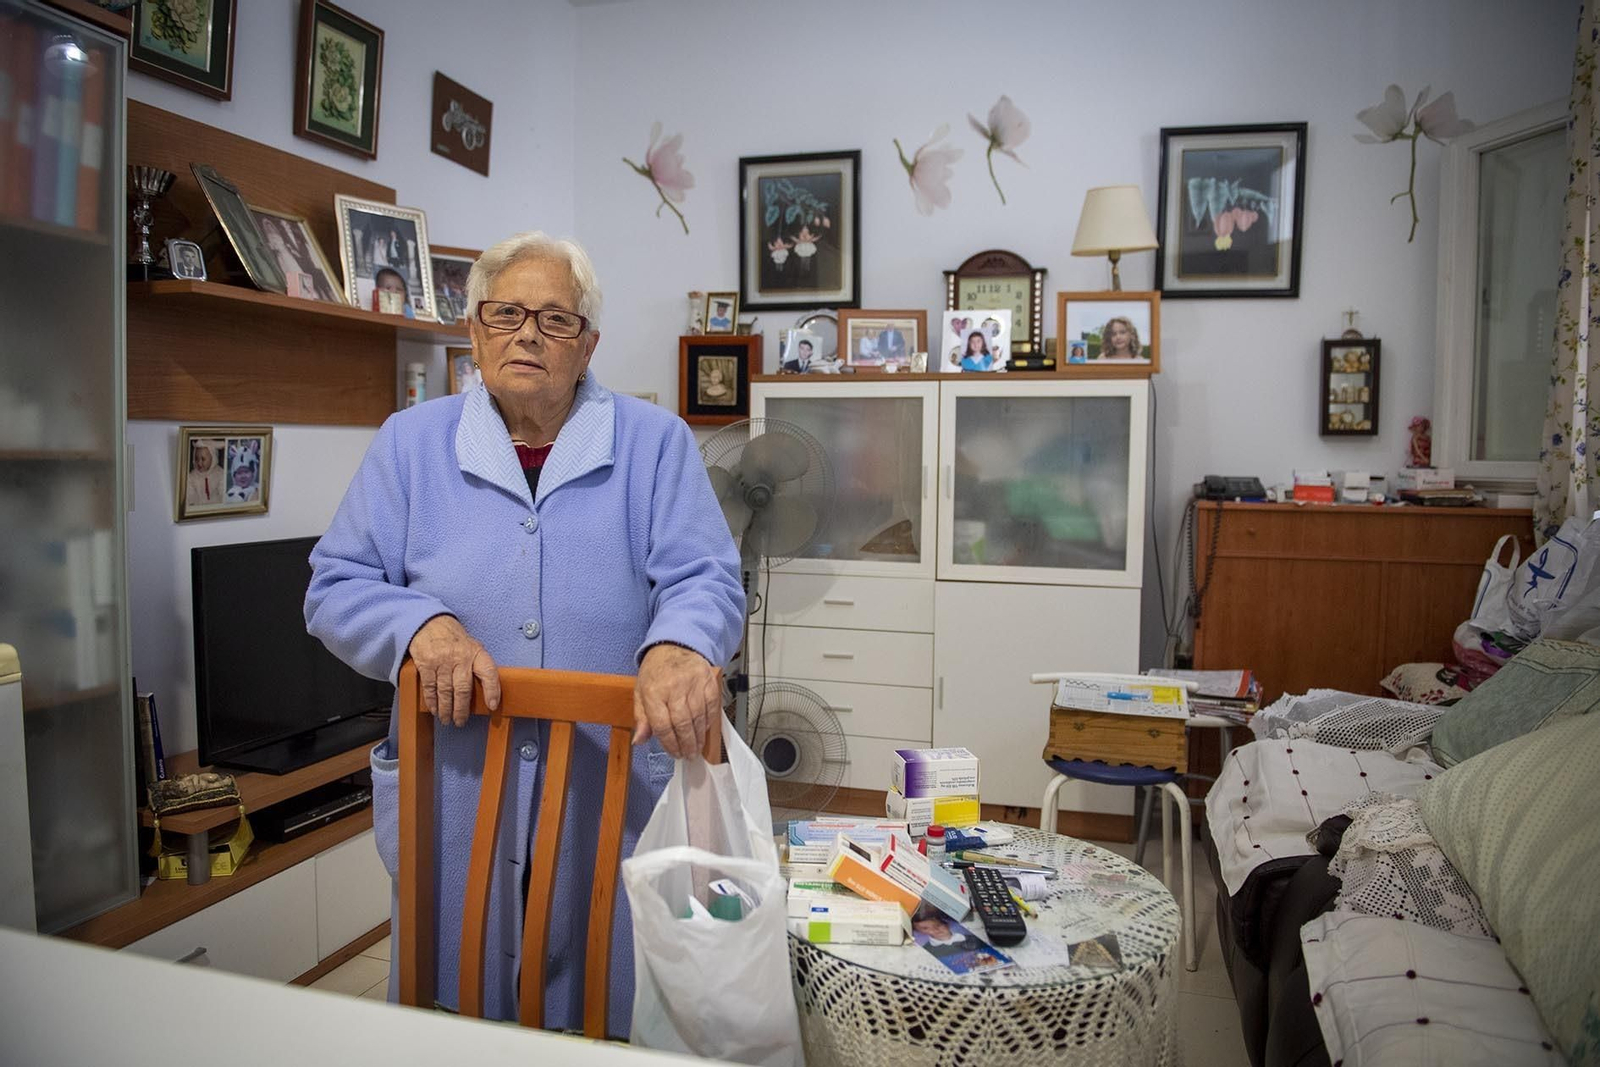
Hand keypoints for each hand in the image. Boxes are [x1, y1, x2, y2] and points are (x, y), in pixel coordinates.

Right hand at [407, 614, 499, 726]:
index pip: (488, 672)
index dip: (492, 690)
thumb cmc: (454, 638)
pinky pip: (430, 687)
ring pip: (446, 691)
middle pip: (463, 689)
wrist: (429, 623)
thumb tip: (486, 691)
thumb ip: (477, 665)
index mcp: (476, 652)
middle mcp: (460, 657)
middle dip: (462, 709)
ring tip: (447, 719)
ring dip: (446, 709)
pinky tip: (435, 709)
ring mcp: (442, 661)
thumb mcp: (472, 646)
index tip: (493, 705)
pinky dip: (432, 701)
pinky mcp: (426, 664)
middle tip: (461, 722)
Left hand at [634, 643, 721, 758]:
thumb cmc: (656, 671)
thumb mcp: (640, 692)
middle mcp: (674, 687)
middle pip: (682, 724)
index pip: (662, 725)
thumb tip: (639, 740)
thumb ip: (641, 717)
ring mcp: (693, 683)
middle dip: (686, 744)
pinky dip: (709, 721)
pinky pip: (711, 706)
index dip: (669, 744)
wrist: (674, 645)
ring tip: (696, 748)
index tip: (674, 753)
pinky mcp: (708, 680)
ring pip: (698, 717)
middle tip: (688, 755)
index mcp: (653, 691)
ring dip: (698, 737)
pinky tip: (705, 730)